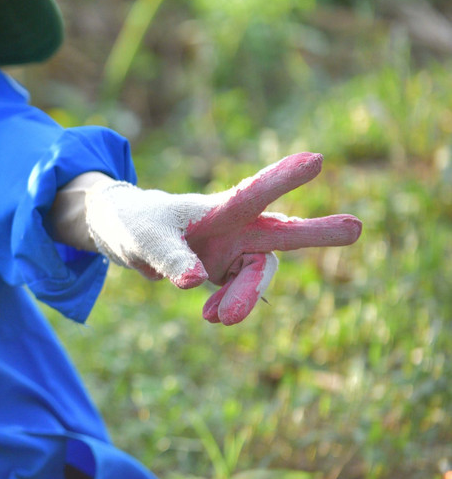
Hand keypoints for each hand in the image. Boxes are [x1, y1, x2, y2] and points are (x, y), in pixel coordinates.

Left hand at [83, 152, 361, 323]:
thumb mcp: (144, 240)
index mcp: (219, 207)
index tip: (315, 159)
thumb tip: (197, 282)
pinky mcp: (225, 271)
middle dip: (317, 233)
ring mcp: (235, 250)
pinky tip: (211, 315)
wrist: (122, 234)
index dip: (283, 179)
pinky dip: (228, 305)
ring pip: (258, 275)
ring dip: (246, 296)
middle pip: (282, 234)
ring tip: (219, 319)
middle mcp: (236, 227)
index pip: (254, 193)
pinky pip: (238, 293)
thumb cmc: (136, 223)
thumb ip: (170, 258)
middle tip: (357, 227)